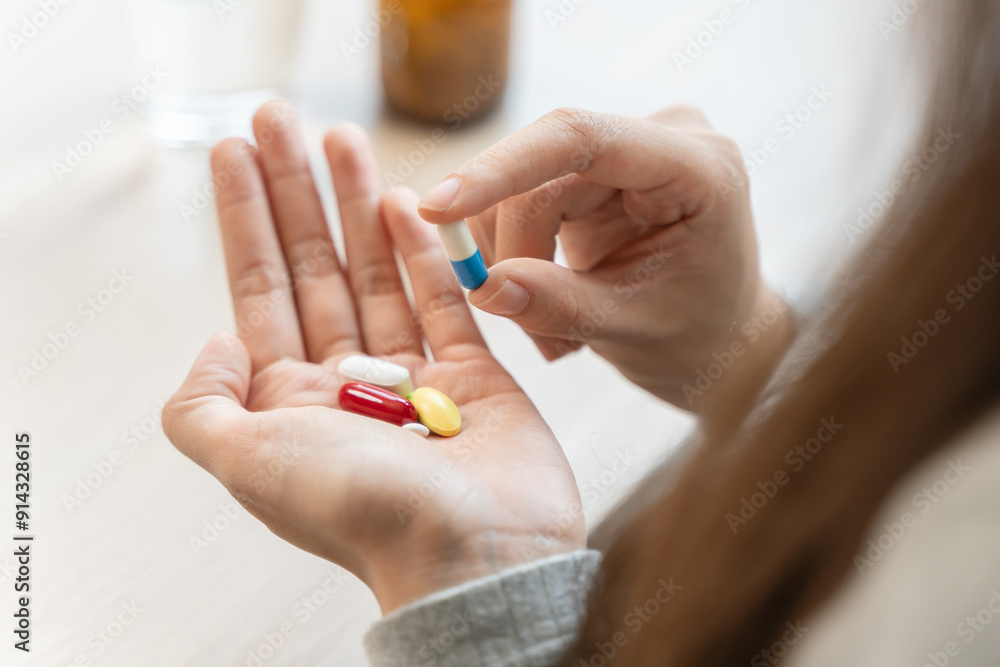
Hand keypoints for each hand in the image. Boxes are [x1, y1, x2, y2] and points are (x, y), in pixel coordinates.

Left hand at [162, 102, 583, 613]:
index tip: (234, 151)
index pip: (260, 290)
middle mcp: (348, 385)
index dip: (245, 219)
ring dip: (358, 206)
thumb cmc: (364, 514)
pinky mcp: (474, 378)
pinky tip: (404, 203)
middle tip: (287, 120)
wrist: (474, 558)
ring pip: (377, 275)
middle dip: (297, 194)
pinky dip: (423, 254)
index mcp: (291, 403)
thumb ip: (204, 408)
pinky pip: (443, 302)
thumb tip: (212, 342)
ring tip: (345, 137)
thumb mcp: (249, 465)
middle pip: (315, 268)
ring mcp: (413, 380)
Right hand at [417, 106, 792, 409]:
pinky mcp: (597, 169)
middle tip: (513, 319)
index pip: (582, 139)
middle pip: (542, 171)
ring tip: (550, 333)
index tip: (441, 208)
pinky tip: (547, 299)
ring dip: (514, 262)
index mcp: (697, 167)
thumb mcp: (635, 328)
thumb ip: (562, 306)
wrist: (719, 337)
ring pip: (523, 187)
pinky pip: (524, 197)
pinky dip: (519, 255)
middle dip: (514, 249)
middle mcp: (662, 140)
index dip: (502, 168)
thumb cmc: (697, 335)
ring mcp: (627, 149)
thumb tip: (484, 287)